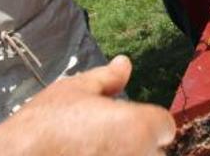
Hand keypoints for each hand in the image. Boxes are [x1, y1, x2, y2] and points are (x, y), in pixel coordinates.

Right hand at [0, 56, 174, 155]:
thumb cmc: (44, 124)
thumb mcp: (75, 89)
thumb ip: (107, 78)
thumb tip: (125, 63)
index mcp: (139, 125)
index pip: (165, 126)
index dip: (147, 123)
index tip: (124, 123)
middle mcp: (140, 155)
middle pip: (153, 151)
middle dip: (135, 145)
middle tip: (99, 138)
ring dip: (121, 154)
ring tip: (90, 148)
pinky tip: (82, 155)